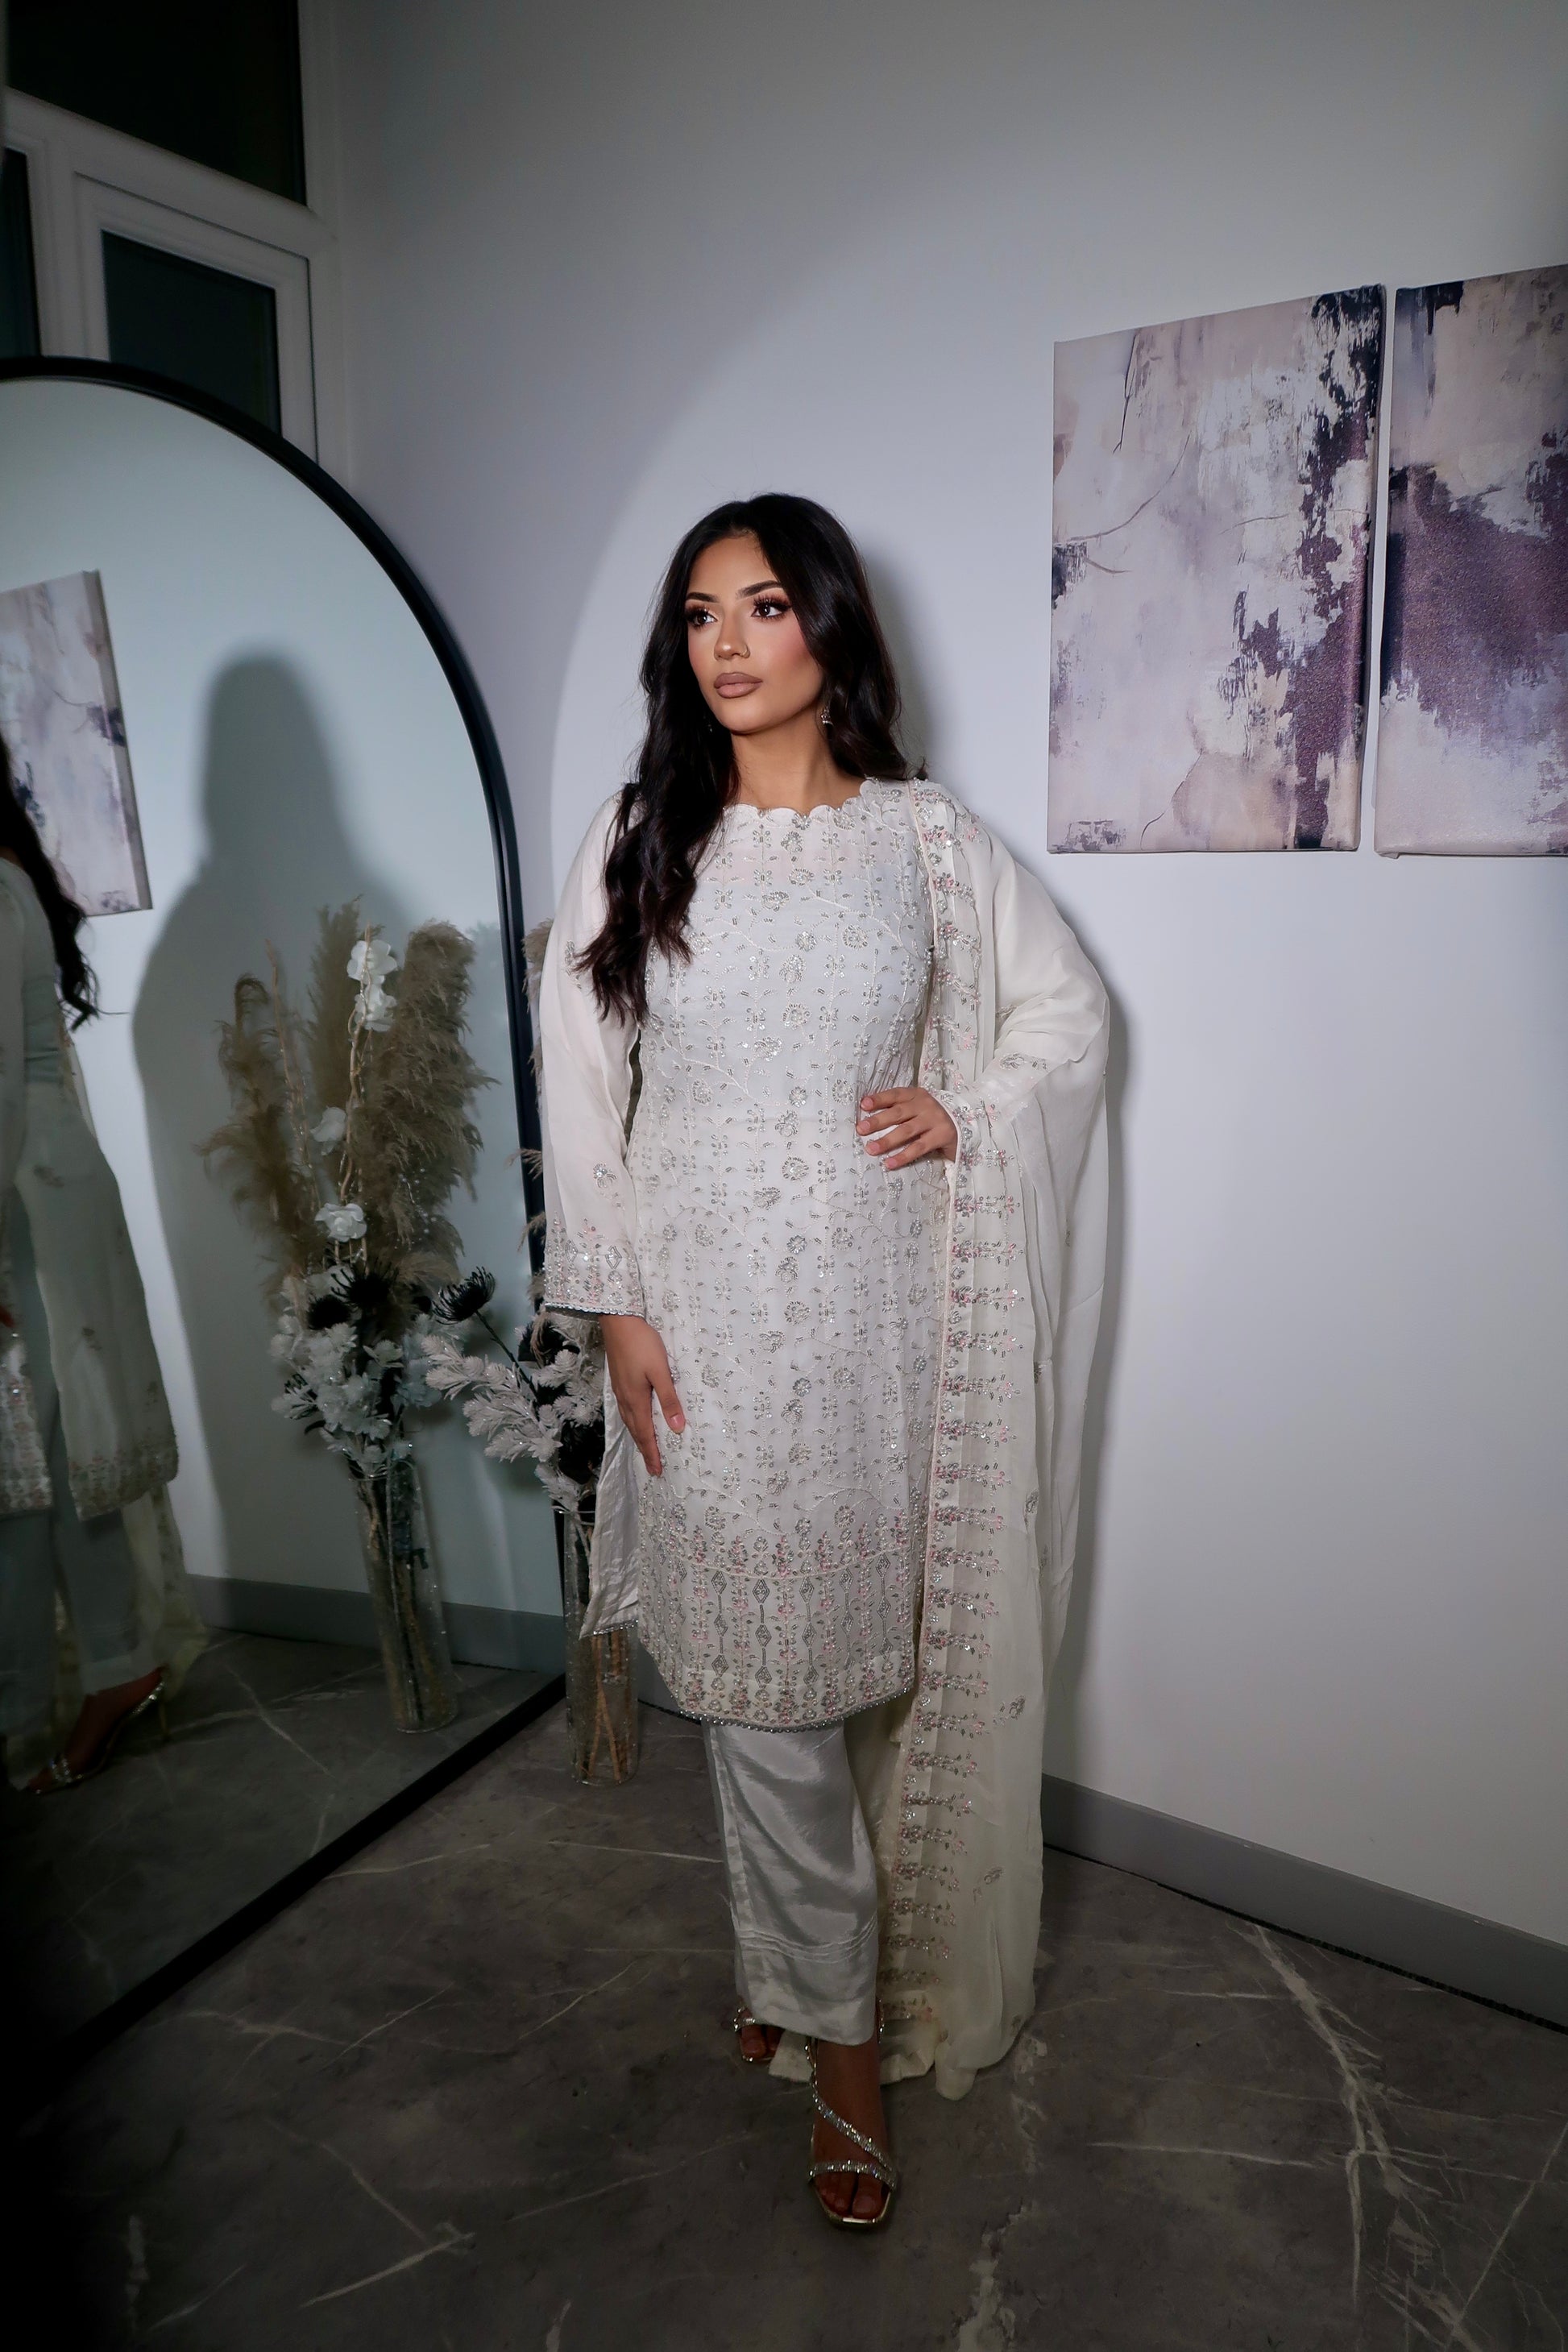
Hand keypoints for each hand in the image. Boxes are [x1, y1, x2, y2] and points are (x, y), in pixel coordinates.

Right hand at [600, 1313, 685, 1476]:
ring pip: (629, 1421)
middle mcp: (625, 1398)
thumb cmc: (642, 1344)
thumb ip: (669, 1399)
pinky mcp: (619, 1380)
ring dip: (638, 1437)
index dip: (651, 1453)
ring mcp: (620, 1389)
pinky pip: (626, 1410)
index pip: (645, 1434)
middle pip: (635, 1431)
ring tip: (645, 1448)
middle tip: (653, 1467)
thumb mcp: (661, 1371)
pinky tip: (635, 1419)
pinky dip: (632, 1422)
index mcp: (636, 1400)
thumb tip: (677, 1427)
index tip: (657, 1470)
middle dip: (645, 1449)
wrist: (618, 1321)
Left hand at [857, 1087, 957, 1168]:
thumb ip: (899, 1110)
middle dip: (878, 1121)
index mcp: (917, 1095)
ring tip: (871, 1149)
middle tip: (861, 1129)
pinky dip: (903, 1156)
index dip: (879, 1099)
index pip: (895, 1094)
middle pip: (898, 1113)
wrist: (963, 1127)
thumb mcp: (917, 1109)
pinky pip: (919, 1147)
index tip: (863, 1105)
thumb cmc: (931, 1119)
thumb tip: (868, 1120)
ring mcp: (935, 1120)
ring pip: (906, 1130)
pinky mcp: (942, 1136)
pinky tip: (890, 1163)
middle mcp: (926, 1105)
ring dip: (887, 1140)